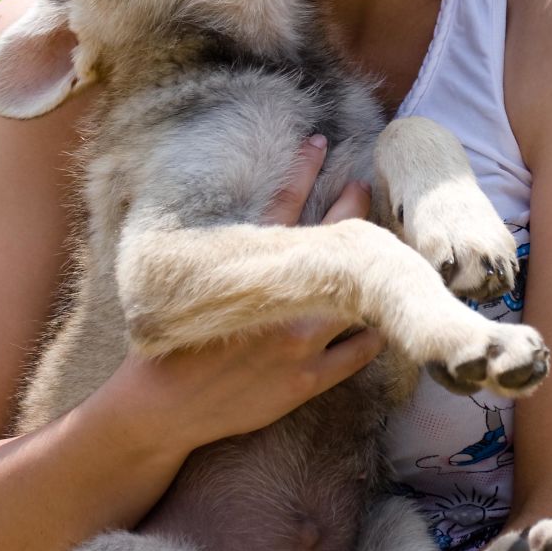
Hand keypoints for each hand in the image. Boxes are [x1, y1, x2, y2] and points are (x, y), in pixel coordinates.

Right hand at [111, 136, 383, 451]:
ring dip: (373, 278)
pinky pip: (355, 355)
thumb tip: (254, 230)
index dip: (303, 170)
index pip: (282, 207)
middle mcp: (280, 306)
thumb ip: (228, 260)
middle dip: (349, 211)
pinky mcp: (305, 381)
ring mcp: (297, 344)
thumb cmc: (172, 345)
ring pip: (355, 301)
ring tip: (389, 259)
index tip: (319, 143)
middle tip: (362, 187)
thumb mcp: (194, 288)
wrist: (162, 407)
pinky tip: (384, 323)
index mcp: (247, 276)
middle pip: (329, 245)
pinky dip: (372, 335)